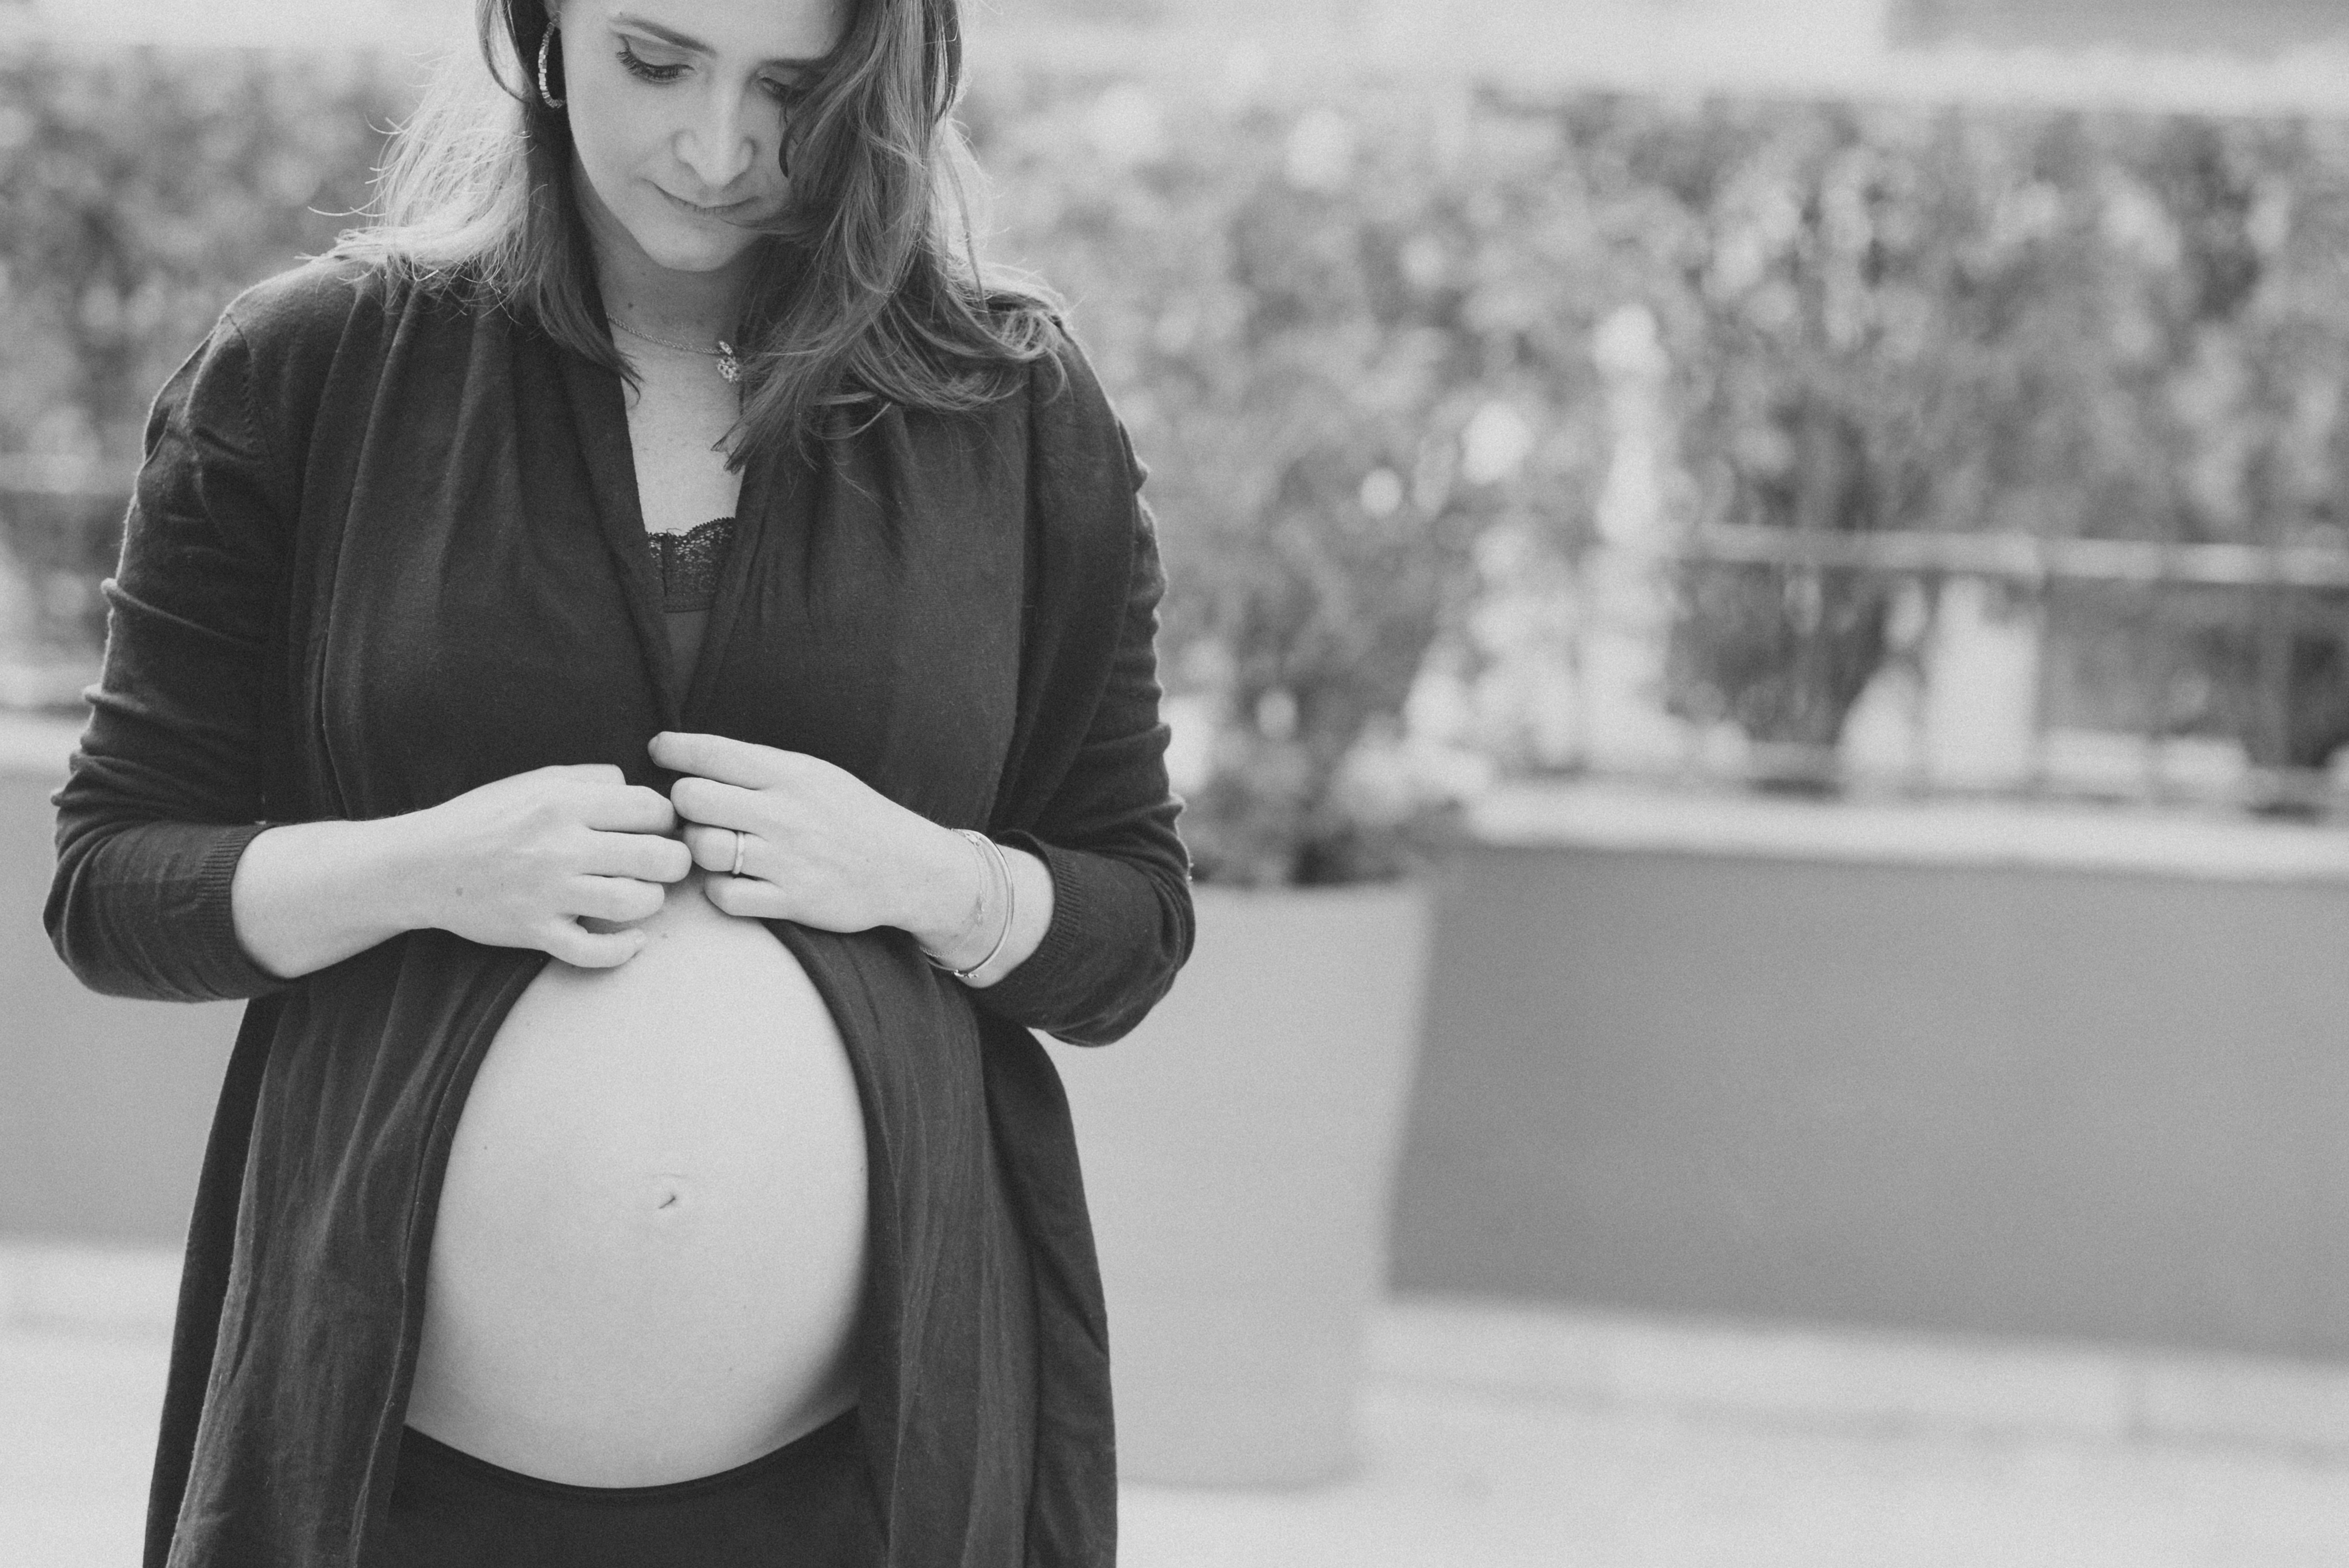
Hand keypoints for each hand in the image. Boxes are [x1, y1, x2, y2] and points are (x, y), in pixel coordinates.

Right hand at [410, 762, 692, 967]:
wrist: (423, 864)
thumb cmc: (486, 817)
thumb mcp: (537, 781)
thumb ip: (592, 779)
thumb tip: (640, 789)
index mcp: (563, 803)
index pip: (651, 809)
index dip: (667, 819)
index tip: (659, 827)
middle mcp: (559, 847)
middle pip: (656, 857)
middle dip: (676, 861)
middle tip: (667, 863)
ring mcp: (548, 894)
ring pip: (634, 902)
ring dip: (652, 900)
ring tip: (643, 893)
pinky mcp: (535, 933)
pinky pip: (594, 952)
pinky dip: (624, 949)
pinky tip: (633, 938)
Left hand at [648, 730, 972, 940]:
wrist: (905, 866)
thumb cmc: (849, 814)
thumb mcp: (813, 773)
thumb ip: (757, 767)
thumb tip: (690, 758)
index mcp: (790, 772)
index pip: (709, 752)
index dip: (671, 749)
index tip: (660, 751)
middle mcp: (784, 813)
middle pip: (691, 798)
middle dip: (682, 802)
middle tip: (694, 809)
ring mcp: (786, 859)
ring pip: (701, 847)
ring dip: (696, 847)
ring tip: (713, 845)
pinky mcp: (789, 901)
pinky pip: (722, 895)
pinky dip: (717, 889)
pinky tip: (732, 879)